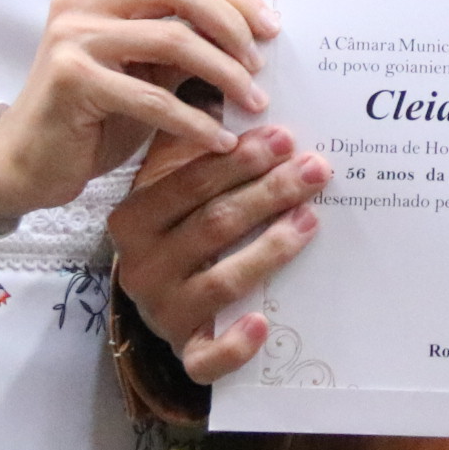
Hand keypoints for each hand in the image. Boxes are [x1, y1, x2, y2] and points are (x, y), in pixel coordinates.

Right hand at [0, 0, 279, 229]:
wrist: (25, 164)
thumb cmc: (94, 119)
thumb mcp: (147, 72)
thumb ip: (187, 46)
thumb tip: (256, 35)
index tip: (273, 26)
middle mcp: (84, 1)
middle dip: (235, 24)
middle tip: (264, 62)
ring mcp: (74, 37)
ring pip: (174, 40)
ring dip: (225, 73)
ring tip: (254, 102)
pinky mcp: (72, 79)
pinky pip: (153, 97)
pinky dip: (194, 120)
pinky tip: (220, 140)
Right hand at [109, 126, 330, 381]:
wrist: (156, 298)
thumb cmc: (175, 228)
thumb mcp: (171, 183)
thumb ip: (195, 142)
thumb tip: (229, 91)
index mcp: (134, 218)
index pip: (190, 183)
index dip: (240, 160)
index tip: (285, 139)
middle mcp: (141, 267)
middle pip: (213, 226)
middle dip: (268, 194)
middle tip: (314, 170)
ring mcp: (163, 313)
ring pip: (220, 282)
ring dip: (269, 251)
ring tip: (310, 220)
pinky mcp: (185, 352)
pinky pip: (208, 357)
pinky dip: (235, 344)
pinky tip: (264, 323)